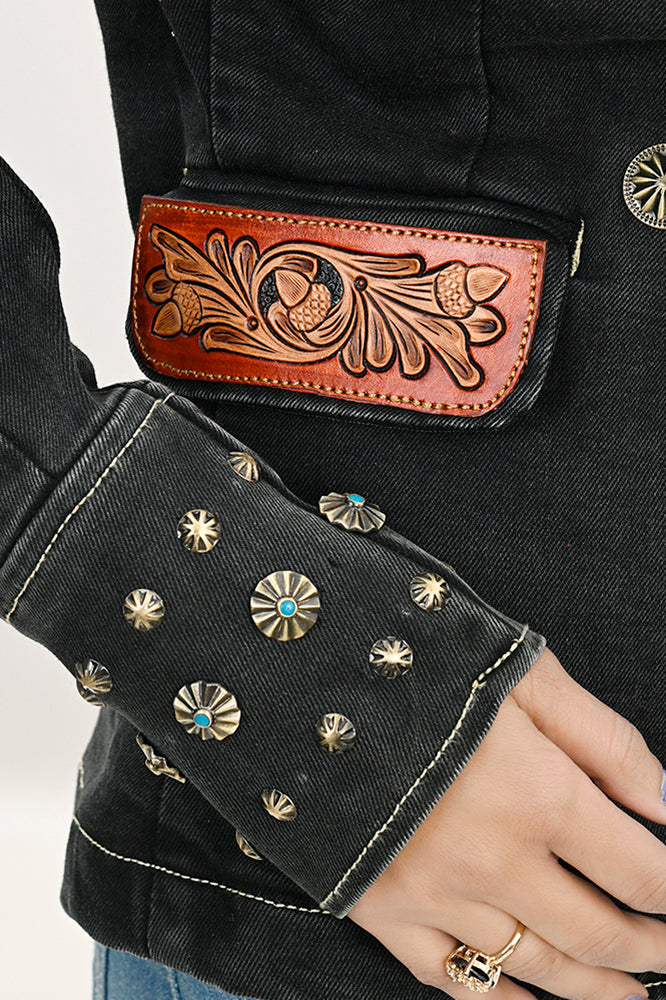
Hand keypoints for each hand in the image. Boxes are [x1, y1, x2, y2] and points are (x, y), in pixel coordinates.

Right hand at [348, 648, 665, 999]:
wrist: (301, 680)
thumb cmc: (420, 662)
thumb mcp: (525, 675)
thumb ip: (605, 740)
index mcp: (539, 796)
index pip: (641, 871)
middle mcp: (494, 862)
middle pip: (598, 934)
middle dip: (650, 946)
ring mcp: (436, 896)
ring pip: (536, 967)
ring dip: (595, 987)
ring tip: (631, 993)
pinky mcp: (384, 910)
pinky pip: (454, 980)